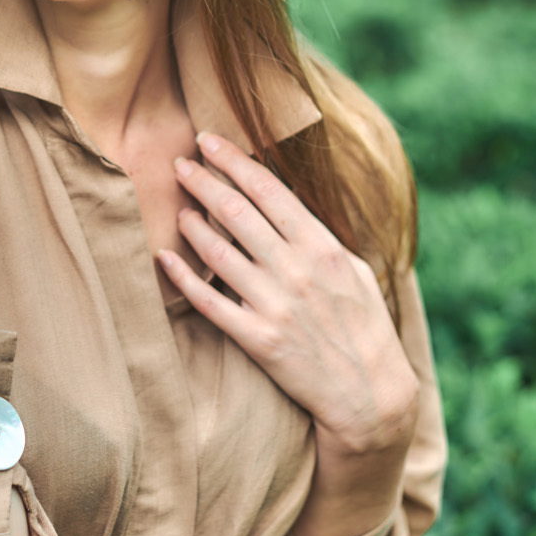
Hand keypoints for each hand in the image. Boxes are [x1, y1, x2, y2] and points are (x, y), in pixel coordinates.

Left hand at [158, 132, 418, 456]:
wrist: (370, 394)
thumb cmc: (363, 325)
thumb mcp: (352, 269)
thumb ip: (315, 236)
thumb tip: (283, 199)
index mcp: (321, 246)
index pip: (268, 189)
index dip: (233, 160)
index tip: (208, 140)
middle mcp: (295, 269)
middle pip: (236, 212)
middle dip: (203, 181)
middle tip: (180, 162)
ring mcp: (274, 304)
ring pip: (217, 252)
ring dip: (191, 223)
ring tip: (177, 205)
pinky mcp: (258, 339)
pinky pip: (209, 302)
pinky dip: (182, 276)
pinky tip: (164, 257)